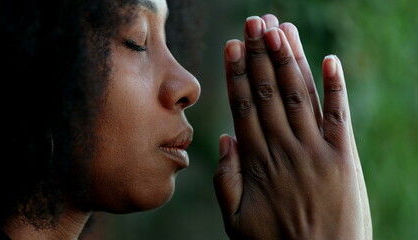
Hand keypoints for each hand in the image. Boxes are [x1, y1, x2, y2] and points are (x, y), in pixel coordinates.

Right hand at [214, 15, 371, 238]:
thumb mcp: (236, 222)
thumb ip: (224, 181)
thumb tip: (225, 139)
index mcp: (256, 163)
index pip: (244, 107)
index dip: (238, 74)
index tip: (233, 46)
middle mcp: (285, 149)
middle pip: (270, 92)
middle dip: (261, 54)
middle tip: (255, 22)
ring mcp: (316, 151)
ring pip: (300, 95)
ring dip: (291, 59)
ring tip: (281, 28)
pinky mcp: (344, 158)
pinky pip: (339, 116)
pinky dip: (336, 86)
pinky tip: (329, 59)